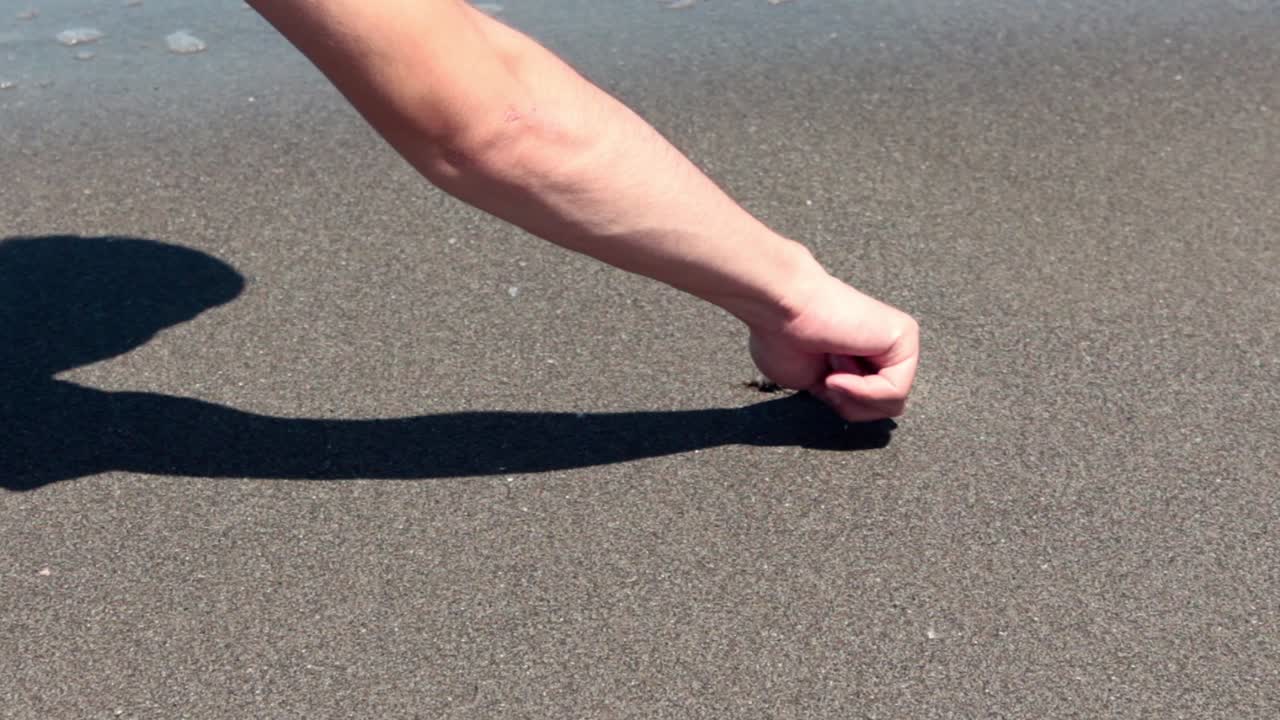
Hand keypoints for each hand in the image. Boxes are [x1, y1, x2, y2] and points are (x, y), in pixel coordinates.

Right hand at [748, 272, 918, 421]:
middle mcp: (885, 346)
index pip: (871, 406)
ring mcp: (898, 340)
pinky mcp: (905, 336)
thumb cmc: (784, 337)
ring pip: (894, 404)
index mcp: (864, 356)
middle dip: (851, 403)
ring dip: (854, 394)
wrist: (782, 307)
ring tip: (833, 363)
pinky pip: (896, 391)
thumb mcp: (817, 385)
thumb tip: (866, 405)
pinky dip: (863, 391)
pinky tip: (840, 368)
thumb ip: (847, 396)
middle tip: (827, 374)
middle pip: (885, 407)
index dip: (841, 404)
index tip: (819, 377)